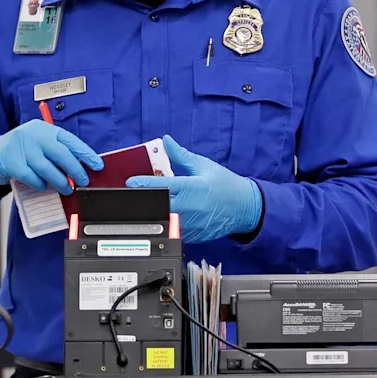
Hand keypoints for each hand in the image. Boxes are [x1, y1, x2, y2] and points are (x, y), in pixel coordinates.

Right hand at [0, 119, 103, 194]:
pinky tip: (43, 186)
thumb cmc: (21, 151)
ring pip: (47, 168)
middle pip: (61, 153)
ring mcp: (21, 147)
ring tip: (66, 189)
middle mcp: (33, 134)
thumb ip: (56, 152)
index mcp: (45, 128)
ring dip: (60, 181)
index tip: (97, 165)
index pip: (70, 140)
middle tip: (83, 181)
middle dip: (75, 170)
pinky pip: (32, 177)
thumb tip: (80, 168)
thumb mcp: (39, 145)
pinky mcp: (11, 162)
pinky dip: (40, 184)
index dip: (86, 153)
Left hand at [124, 135, 261, 242]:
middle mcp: (190, 207)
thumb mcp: (203, 166)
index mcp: (192, 187)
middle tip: (134, 194)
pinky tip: (164, 216)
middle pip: (158, 205)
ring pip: (164, 221)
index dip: (144, 183)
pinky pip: (173, 231)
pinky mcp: (193, 236)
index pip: (162, 186)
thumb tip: (166, 141)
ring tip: (147, 206)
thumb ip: (181, 156)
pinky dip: (166, 223)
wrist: (245, 207)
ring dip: (155, 213)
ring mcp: (191, 224)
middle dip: (145, 200)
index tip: (131, 182)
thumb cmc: (225, 184)